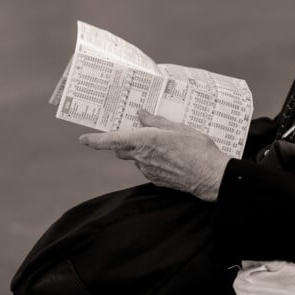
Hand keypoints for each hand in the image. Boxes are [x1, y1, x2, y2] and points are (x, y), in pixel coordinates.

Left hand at [79, 109, 230, 201]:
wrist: (210, 176)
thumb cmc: (197, 148)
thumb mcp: (178, 128)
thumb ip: (156, 122)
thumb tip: (141, 115)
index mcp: (146, 140)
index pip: (113, 141)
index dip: (96, 140)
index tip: (83, 139)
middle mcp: (143, 157)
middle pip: (122, 149)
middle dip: (122, 141)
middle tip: (134, 131)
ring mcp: (149, 171)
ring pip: (135, 158)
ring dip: (140, 150)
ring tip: (161, 142)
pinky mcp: (157, 180)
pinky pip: (147, 167)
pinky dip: (151, 160)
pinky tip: (169, 156)